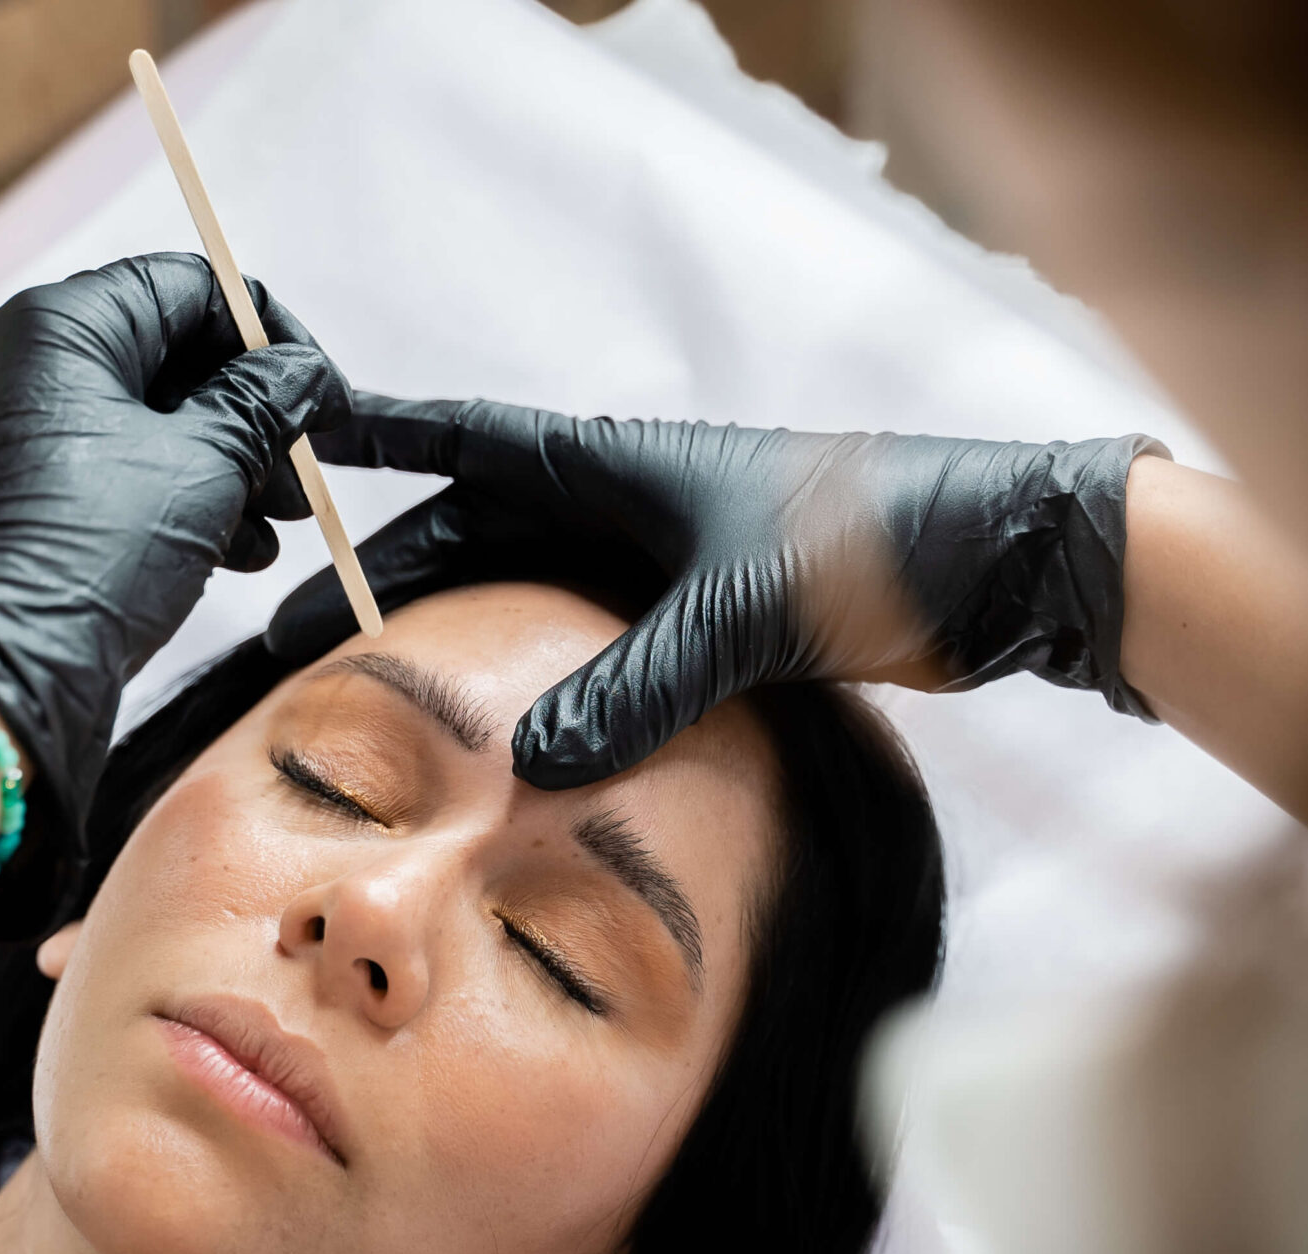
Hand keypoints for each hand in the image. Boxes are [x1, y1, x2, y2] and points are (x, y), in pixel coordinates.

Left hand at [0, 253, 349, 929]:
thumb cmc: (83, 564)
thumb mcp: (202, 472)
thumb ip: (261, 406)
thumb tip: (302, 373)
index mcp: (50, 328)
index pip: (185, 288)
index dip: (268, 338)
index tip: (319, 398)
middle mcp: (0, 367)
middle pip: (153, 361)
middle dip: (242, 419)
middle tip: (300, 484)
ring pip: (122, 430)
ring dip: (208, 472)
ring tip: (268, 537)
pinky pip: (81, 481)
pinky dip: (150, 506)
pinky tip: (212, 558)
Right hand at [273, 395, 1162, 786]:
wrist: (1010, 566)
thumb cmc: (885, 545)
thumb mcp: (747, 611)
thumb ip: (637, 683)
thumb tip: (527, 765)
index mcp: (623, 466)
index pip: (471, 442)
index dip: (383, 438)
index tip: (298, 433)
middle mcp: (633, 507)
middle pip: (479, 533)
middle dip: (390, 577)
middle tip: (297, 636)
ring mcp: (671, 566)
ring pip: (533, 598)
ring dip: (465, 635)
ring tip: (377, 691)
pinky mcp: (716, 623)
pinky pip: (598, 651)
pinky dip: (546, 685)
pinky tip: (509, 738)